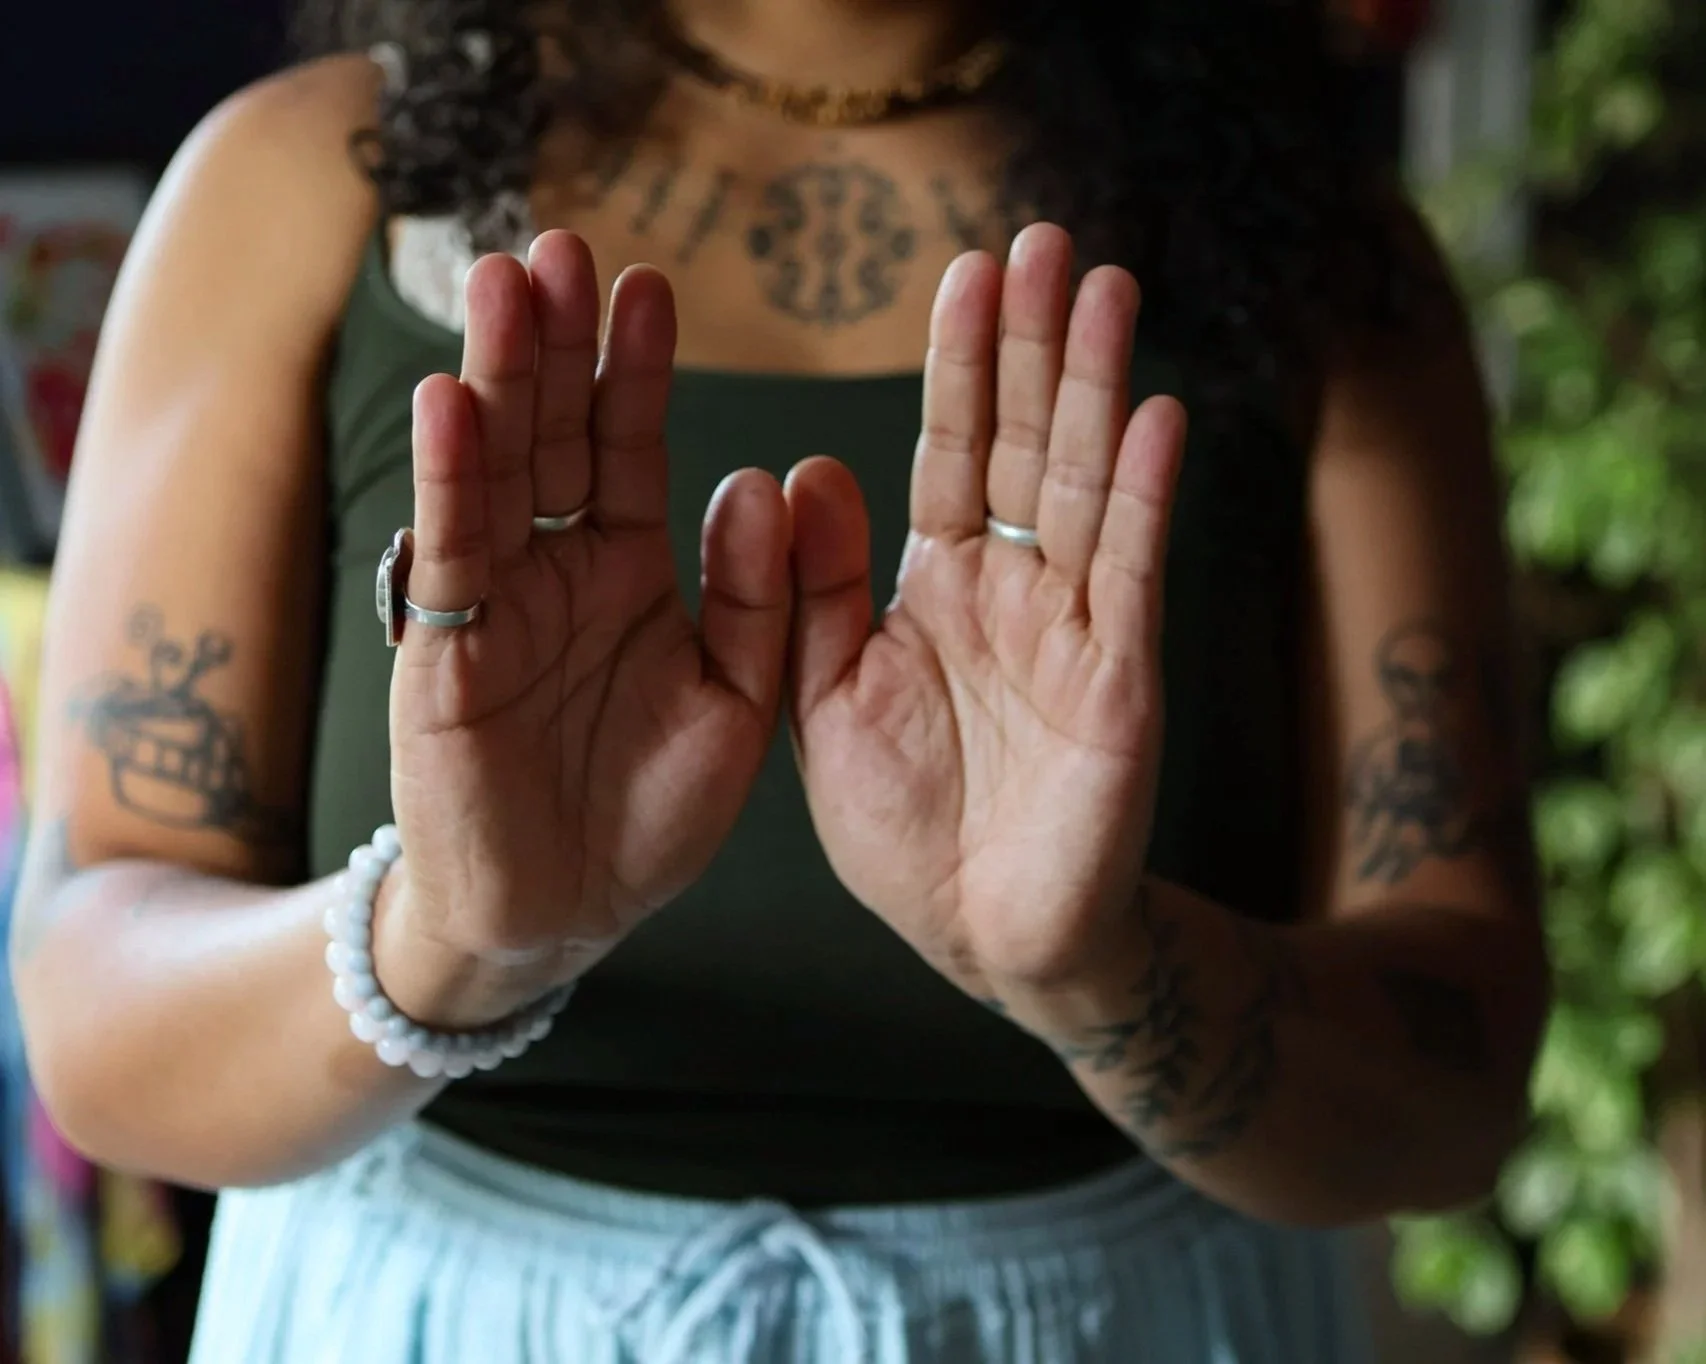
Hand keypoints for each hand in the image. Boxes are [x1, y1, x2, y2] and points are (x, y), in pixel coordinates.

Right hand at [382, 231, 790, 1023]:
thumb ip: (758, 602)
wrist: (564, 910)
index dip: (636, 368)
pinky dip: (452, 480)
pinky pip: (453, 555)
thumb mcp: (740, 703)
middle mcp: (559, 569)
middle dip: (559, 344)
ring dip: (500, 378)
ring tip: (505, 284)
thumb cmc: (651, 811)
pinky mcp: (444, 653)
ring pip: (498, 471)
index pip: (631, 447)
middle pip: (558, 435)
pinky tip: (453, 401)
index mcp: (633, 570)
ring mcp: (497, 604)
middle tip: (561, 247)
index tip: (649, 284)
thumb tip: (767, 481)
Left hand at [785, 224, 1185, 1005]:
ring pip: (1084, 486)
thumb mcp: (822, 702)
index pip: (952, 451)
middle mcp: (1011, 591)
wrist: (979, 934)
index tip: (968, 271)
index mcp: (935, 588)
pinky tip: (1154, 417)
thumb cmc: (901, 828)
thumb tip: (809, 467)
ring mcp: (1073, 629)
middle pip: (1026, 443)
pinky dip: (1142, 499)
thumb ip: (814, 593)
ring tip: (1107, 288)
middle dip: (1036, 344)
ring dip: (1096, 387)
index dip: (962, 365)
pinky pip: (1131, 576)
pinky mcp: (1120, 682)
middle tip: (1047, 239)